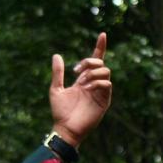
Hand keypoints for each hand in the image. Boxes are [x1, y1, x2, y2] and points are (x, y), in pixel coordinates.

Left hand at [49, 32, 112, 147]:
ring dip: (92, 72)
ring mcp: (100, 92)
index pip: (96, 60)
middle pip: (100, 63)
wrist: (65, 128)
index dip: (100, 47)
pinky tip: (87, 88)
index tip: (102, 34)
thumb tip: (56, 55)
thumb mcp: (55, 89)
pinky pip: (107, 84)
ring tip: (81, 82)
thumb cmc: (60, 112)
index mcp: (84, 80)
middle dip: (89, 62)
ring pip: (105, 71)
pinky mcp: (104, 101)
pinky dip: (97, 82)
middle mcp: (94, 84)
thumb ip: (57, 73)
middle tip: (76, 71)